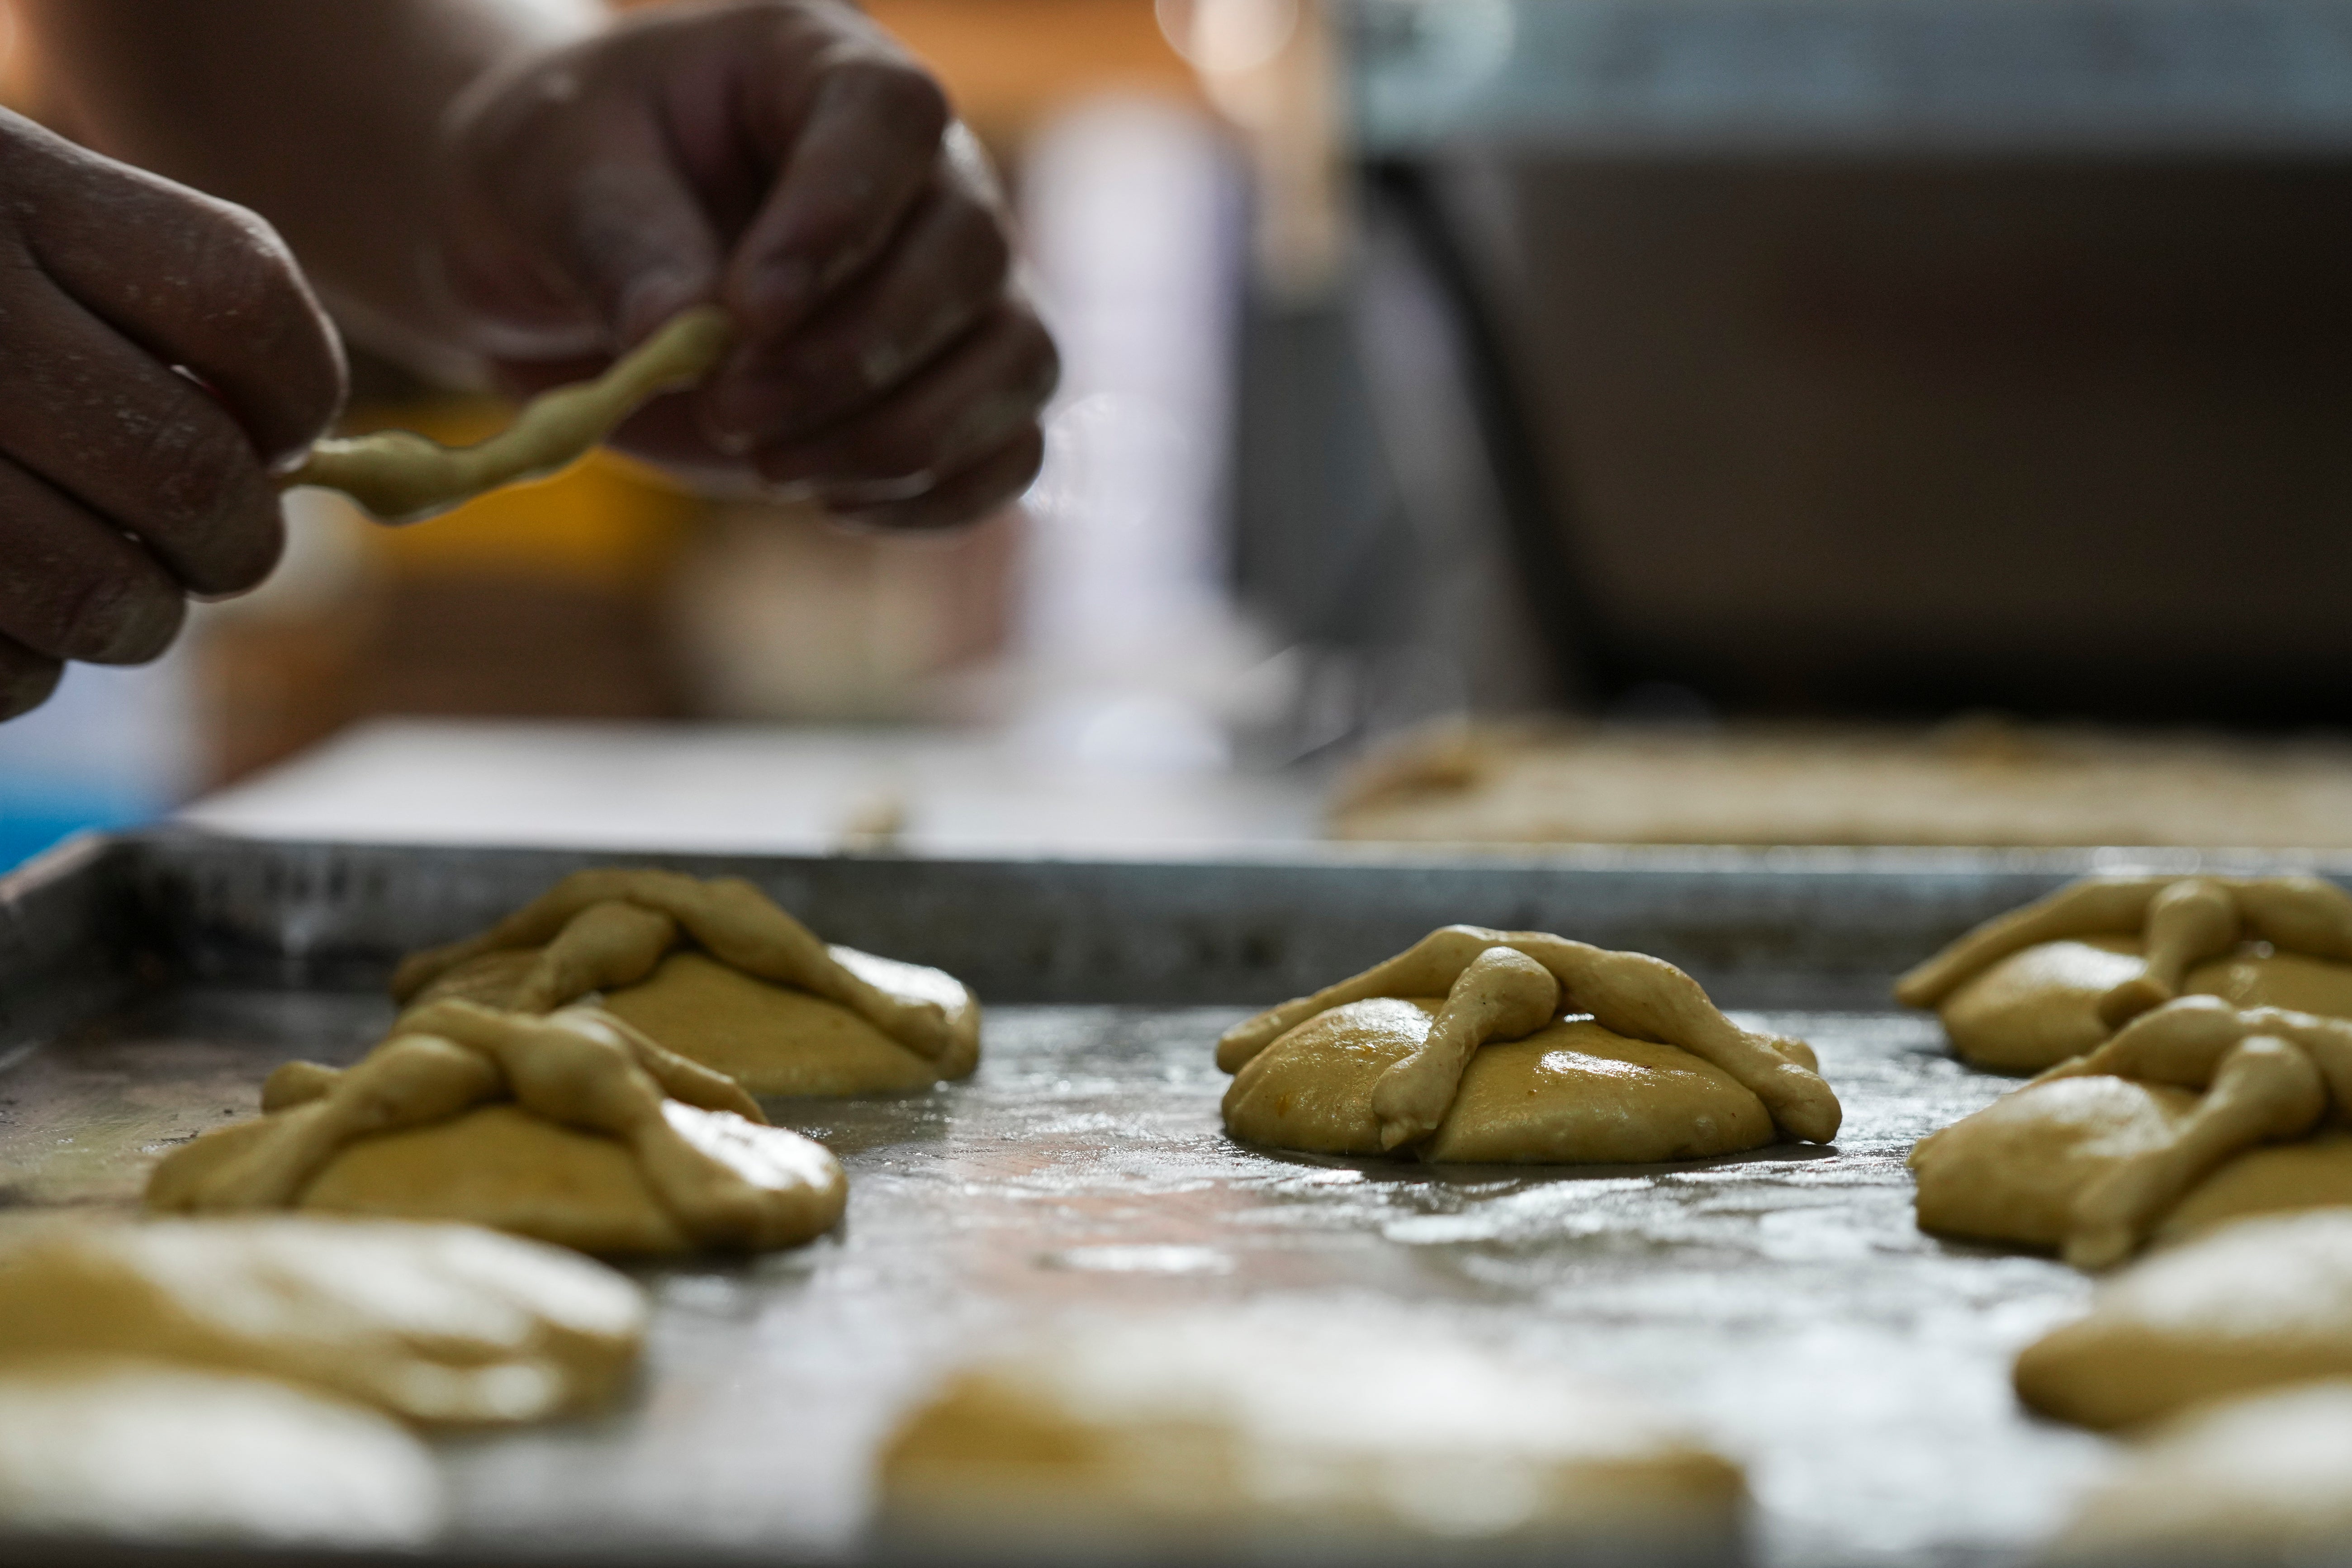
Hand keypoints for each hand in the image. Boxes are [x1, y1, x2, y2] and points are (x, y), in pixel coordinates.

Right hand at [0, 109, 344, 718]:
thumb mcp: (3, 231)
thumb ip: (145, 318)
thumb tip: (327, 470)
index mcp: (3, 185)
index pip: (244, 300)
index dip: (298, 394)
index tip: (276, 437)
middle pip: (188, 469)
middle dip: (230, 540)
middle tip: (206, 545)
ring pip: (101, 594)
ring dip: (131, 615)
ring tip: (99, 586)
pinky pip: (4, 672)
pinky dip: (20, 667)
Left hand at [437, 0, 1055, 530]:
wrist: (576, 255)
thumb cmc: (571, 179)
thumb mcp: (556, 175)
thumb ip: (623, 243)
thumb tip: (684, 340)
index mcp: (830, 71)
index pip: (894, 118)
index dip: (841, 215)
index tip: (751, 312)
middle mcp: (930, 175)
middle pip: (972, 255)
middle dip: (854, 358)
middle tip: (730, 408)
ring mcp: (962, 292)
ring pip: (1016, 363)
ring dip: (901, 438)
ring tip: (771, 464)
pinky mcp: (960, 394)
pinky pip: (1011, 454)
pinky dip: (935, 497)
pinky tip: (833, 503)